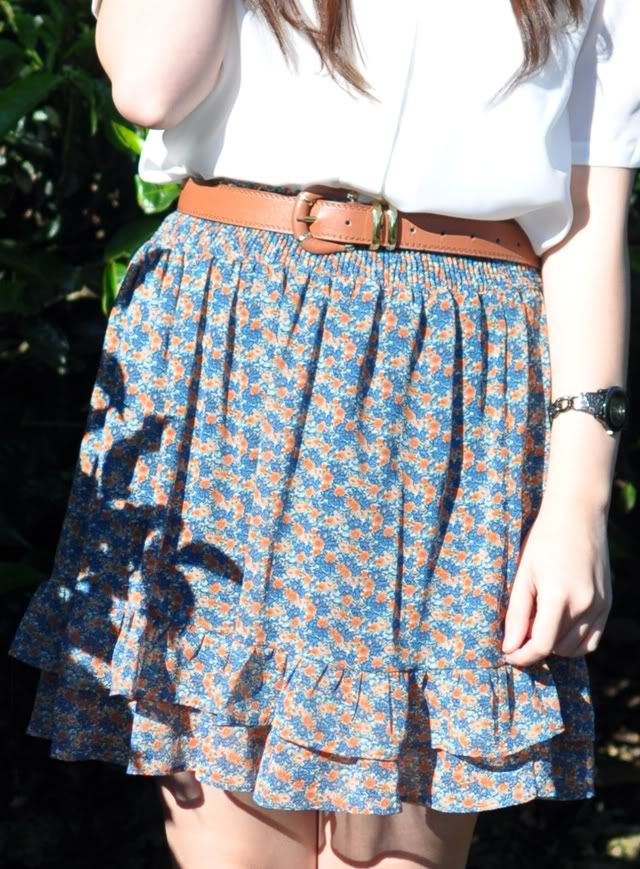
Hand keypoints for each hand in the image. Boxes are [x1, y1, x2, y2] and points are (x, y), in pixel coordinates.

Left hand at [501, 502, 612, 665]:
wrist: (578, 516)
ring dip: (554, 646)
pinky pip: (592, 639)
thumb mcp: (523, 575)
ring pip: (575, 648)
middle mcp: (585, 604)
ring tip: (538, 625)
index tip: (507, 654)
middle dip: (535, 647)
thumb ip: (517, 614)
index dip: (521, 656)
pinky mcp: (608, 604)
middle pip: (557, 648)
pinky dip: (574, 642)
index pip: (541, 645)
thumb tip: (510, 648)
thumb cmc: (544, 541)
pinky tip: (557, 627)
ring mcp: (601, 606)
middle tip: (519, 631)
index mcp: (559, 596)